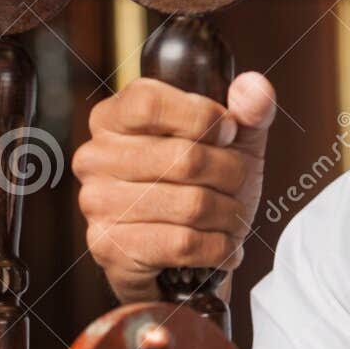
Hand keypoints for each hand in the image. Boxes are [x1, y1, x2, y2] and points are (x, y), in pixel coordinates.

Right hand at [73, 70, 276, 305]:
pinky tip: (223, 247)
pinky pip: (183, 243)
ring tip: (231, 218)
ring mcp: (97, 203)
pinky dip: (218, 247)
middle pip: (185, 157)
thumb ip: (250, 109)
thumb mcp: (233, 143)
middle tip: (237, 185)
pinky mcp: (110, 247)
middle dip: (230, 174)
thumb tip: (254, 88)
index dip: (202, 116)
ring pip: (191, 204)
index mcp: (113, 118)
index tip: (228, 133)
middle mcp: (95, 157)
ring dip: (228, 215)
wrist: (184, 260)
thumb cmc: (204, 188)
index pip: (150, 102)